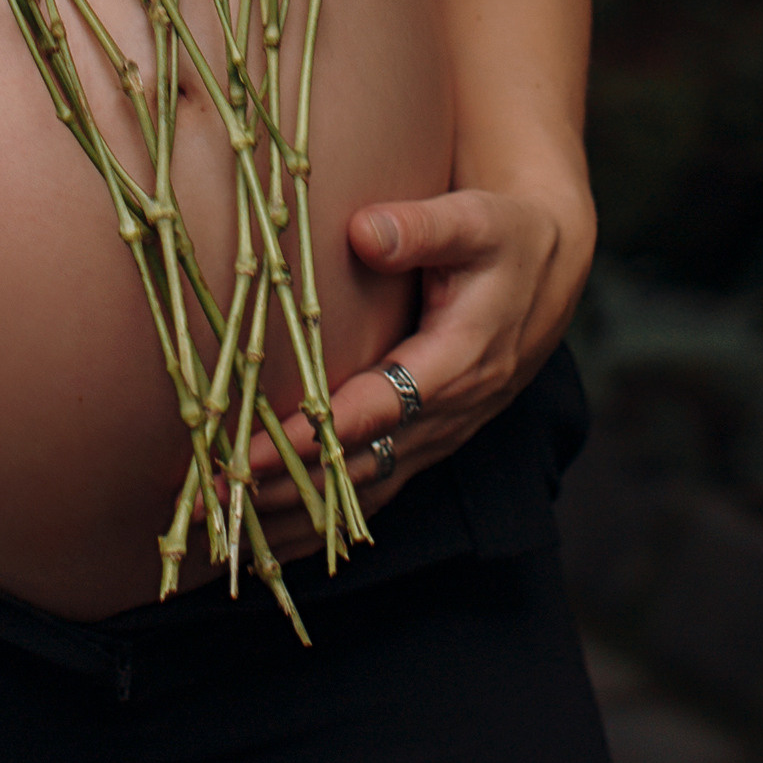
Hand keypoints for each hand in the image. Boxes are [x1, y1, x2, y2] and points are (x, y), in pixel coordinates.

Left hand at [247, 171, 595, 550]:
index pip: (378, 410)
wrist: (547, 272)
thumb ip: (422, 227)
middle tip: (215, 492)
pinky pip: (375, 492)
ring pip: (365, 490)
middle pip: (363, 465)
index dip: (314, 434)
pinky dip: (325, 523)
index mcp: (461, 360)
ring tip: (228, 532)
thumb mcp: (475, 220)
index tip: (252, 452)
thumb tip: (364, 231)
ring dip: (299, 515)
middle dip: (288, 485)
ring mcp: (440, 435)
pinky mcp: (428, 442)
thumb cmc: (504, 238)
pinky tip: (273, 542)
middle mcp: (451, 412)